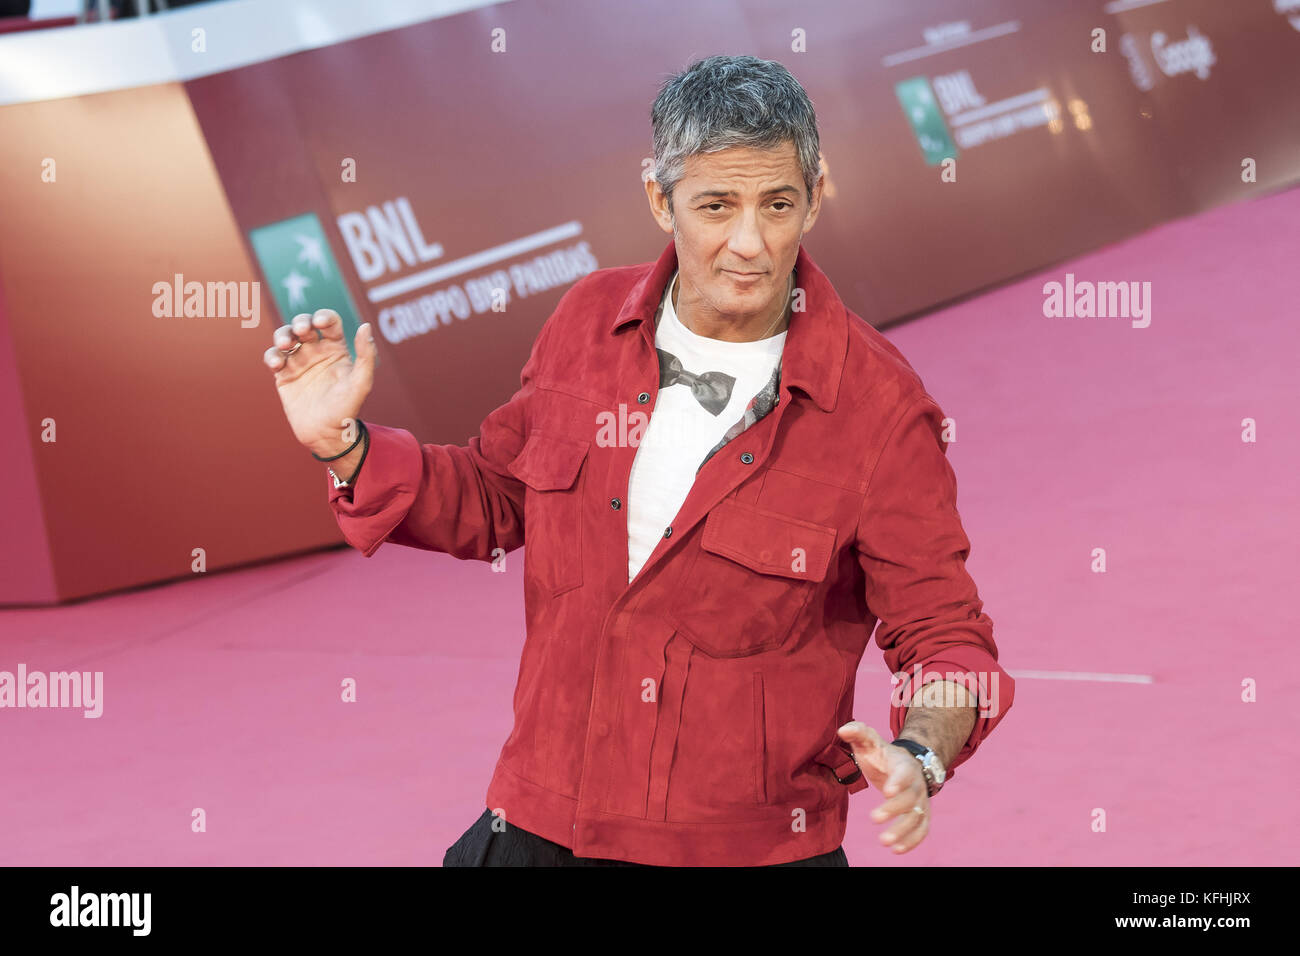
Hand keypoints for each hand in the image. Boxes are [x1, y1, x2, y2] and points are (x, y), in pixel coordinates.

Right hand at [262, 309, 377, 455]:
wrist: (326, 434)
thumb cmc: (347, 409)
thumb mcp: (361, 383)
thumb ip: (366, 355)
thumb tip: (366, 326)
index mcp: (336, 348)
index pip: (329, 323)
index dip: (324, 316)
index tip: (320, 322)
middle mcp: (316, 351)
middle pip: (304, 325)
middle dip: (301, 322)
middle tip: (302, 330)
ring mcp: (298, 362)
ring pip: (286, 337)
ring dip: (283, 335)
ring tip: (285, 344)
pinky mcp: (283, 375)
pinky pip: (273, 358)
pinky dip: (272, 356)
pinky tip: (277, 363)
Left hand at [837, 720, 929, 853]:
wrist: (906, 764)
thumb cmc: (882, 754)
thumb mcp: (870, 741)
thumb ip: (858, 733)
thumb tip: (842, 729)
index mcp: (904, 765)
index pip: (905, 773)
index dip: (898, 782)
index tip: (887, 791)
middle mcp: (917, 784)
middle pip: (910, 798)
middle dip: (894, 810)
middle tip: (873, 818)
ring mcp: (921, 801)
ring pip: (917, 818)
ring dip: (903, 831)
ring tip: (884, 842)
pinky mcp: (922, 815)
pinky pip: (922, 830)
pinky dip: (912, 841)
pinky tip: (896, 850)